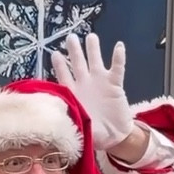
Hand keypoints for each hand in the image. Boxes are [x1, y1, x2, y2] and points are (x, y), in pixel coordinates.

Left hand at [50, 33, 133, 152]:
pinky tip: (119, 46)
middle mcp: (85, 83)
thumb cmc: (94, 133)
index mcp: (73, 93)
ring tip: (91, 36)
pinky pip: (117, 69)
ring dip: (93, 49)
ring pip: (95, 61)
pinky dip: (118, 58)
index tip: (54, 53)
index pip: (63, 75)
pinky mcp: (115, 85)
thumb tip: (60, 120)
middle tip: (70, 37)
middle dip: (74, 50)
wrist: (115, 136)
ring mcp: (100, 82)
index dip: (59, 65)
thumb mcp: (79, 129)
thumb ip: (71, 122)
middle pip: (78, 63)